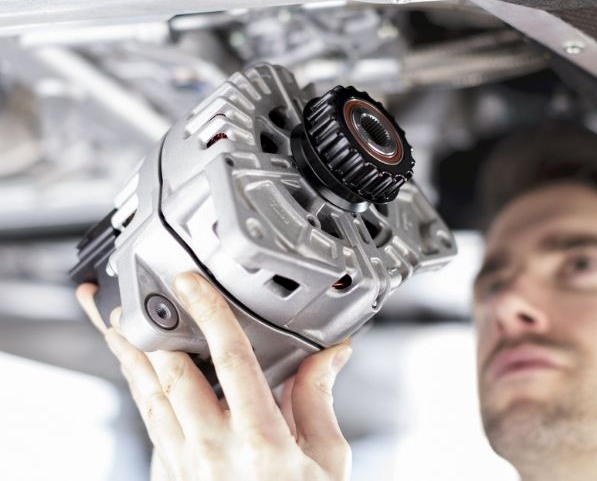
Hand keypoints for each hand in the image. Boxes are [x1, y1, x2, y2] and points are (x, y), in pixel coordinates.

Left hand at [75, 272, 352, 480]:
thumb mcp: (328, 456)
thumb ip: (320, 398)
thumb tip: (330, 355)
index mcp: (261, 438)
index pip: (229, 358)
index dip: (208, 312)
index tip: (191, 282)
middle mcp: (215, 449)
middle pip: (171, 375)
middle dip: (155, 331)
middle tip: (146, 297)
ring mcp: (188, 466)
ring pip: (147, 399)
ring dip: (133, 358)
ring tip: (117, 325)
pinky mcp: (175, 476)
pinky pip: (150, 427)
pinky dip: (141, 394)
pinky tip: (138, 376)